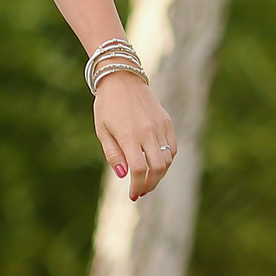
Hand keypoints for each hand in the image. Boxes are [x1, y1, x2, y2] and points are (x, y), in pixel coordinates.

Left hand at [93, 74, 175, 200]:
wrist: (122, 79)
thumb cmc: (106, 106)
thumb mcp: (102, 130)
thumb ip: (113, 154)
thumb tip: (124, 175)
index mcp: (128, 135)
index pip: (138, 169)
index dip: (137, 186)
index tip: (133, 195)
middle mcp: (147, 132)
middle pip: (157, 168)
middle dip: (150, 184)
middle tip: (141, 191)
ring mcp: (160, 126)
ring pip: (168, 159)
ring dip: (159, 174)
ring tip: (147, 180)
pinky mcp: (167, 122)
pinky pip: (173, 147)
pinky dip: (167, 160)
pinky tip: (155, 164)